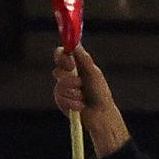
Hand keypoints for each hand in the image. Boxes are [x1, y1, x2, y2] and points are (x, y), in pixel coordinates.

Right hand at [52, 43, 130, 158]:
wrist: (100, 114)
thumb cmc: (100, 93)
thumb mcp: (94, 74)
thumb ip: (84, 60)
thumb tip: (76, 44)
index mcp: (76, 66)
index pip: (61, 55)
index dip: (62, 57)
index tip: (71, 63)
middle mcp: (67, 76)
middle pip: (57, 70)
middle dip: (69, 79)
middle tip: (80, 84)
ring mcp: (62, 89)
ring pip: (59, 86)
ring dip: (74, 93)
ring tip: (83, 98)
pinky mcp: (60, 100)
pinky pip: (61, 98)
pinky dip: (72, 102)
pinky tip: (81, 106)